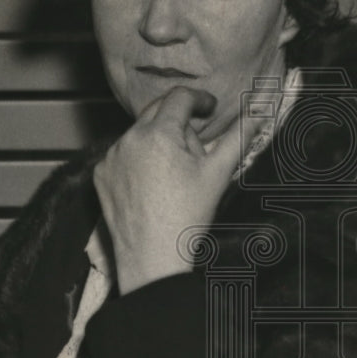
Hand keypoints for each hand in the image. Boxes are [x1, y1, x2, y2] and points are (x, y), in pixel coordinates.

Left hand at [93, 86, 260, 294]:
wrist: (153, 260)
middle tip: (196, 146)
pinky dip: (138, 159)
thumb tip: (255, 114)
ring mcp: (111, 158)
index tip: (210, 108)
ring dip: (157, 140)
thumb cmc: (187, 218)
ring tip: (174, 173)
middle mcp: (128, 139)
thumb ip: (237, 137)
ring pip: (139, 133)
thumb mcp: (218, 174)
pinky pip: (122, 155)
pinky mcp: (101, 175)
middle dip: (178, 120)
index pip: (179, 97)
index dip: (199, 99)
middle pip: (156, 111)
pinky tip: (152, 184)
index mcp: (158, 133)